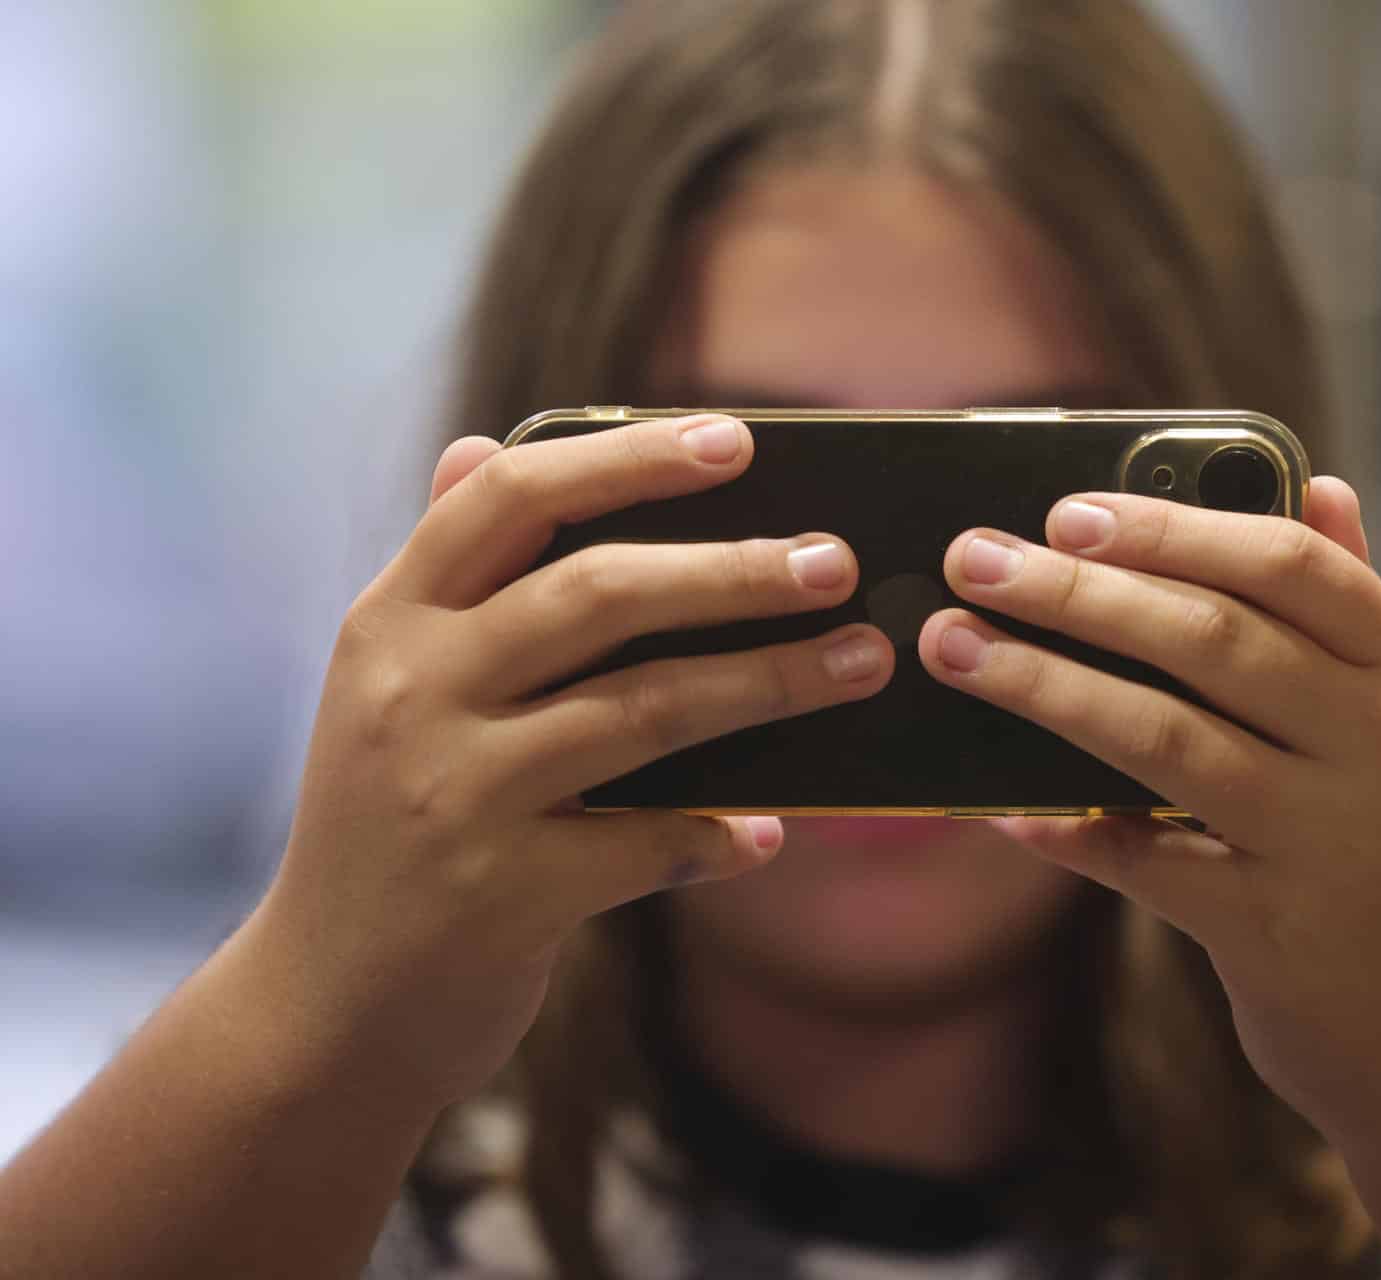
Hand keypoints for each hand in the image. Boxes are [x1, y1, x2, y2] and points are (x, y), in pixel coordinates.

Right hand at [254, 416, 892, 1106]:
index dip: (628, 459)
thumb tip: (482, 442)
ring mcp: (457, 795)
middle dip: (733, 572)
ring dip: (767, 685)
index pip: (512, 500)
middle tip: (835, 562)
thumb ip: (445, 574)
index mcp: (391, 623)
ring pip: (644, 712)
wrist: (323, 1009)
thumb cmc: (383, 828)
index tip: (737, 440)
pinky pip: (648, 846)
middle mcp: (414, 694)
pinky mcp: (502, 895)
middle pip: (599, 595)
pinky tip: (771, 833)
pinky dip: (718, 837)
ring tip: (860, 664)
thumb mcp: (386, 688)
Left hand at [919, 478, 1380, 1140]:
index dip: (1175, 527)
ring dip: (1047, 686)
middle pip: (1214, 639)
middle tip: (974, 560)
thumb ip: (1356, 609)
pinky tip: (997, 806)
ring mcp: (1330, 847)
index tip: (1069, 509)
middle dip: (1080, 592)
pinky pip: (1145, 866)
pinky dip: (1066, 831)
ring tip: (956, 648)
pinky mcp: (1273, 935)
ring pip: (1167, 740)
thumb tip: (1315, 479)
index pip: (1294, 567)